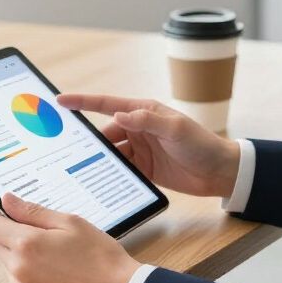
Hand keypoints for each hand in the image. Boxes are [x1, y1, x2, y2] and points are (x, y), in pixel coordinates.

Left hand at [0, 192, 141, 282]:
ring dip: (21, 255)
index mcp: (26, 244)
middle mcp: (18, 269)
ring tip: (54, 254)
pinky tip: (55, 270)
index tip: (7, 211)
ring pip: (8, 263)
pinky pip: (19, 281)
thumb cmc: (99, 255)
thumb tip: (7, 200)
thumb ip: (32, 211)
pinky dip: (30, 273)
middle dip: (12, 233)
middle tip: (44, 232)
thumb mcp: (70, 222)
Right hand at [56, 93, 240, 198]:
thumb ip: (147, 121)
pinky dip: (109, 175)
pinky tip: (96, 182)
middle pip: (105, 134)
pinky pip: (120, 170)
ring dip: (97, 161)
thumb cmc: (202, 144)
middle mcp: (138, 129)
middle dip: (88, 141)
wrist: (220, 172)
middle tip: (65, 150)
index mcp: (143, 112)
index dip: (83, 102)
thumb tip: (118, 115)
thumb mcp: (176, 130)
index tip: (61, 101)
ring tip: (76, 170)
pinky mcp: (144, 170)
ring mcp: (140, 150)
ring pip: (110, 154)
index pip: (107, 105)